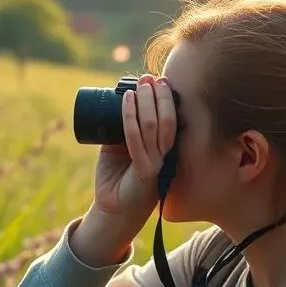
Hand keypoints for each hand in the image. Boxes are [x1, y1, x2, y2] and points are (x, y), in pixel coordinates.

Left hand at [93, 74, 176, 225]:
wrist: (112, 208)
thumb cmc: (116, 175)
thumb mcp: (120, 146)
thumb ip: (125, 127)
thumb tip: (121, 98)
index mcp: (165, 148)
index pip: (173, 119)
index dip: (168, 98)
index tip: (159, 79)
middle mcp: (166, 155)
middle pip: (167, 119)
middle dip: (158, 96)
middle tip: (147, 78)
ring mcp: (156, 164)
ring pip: (153, 126)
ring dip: (145, 102)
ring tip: (138, 85)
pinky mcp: (143, 172)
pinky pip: (136, 141)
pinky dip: (130, 119)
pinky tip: (126, 101)